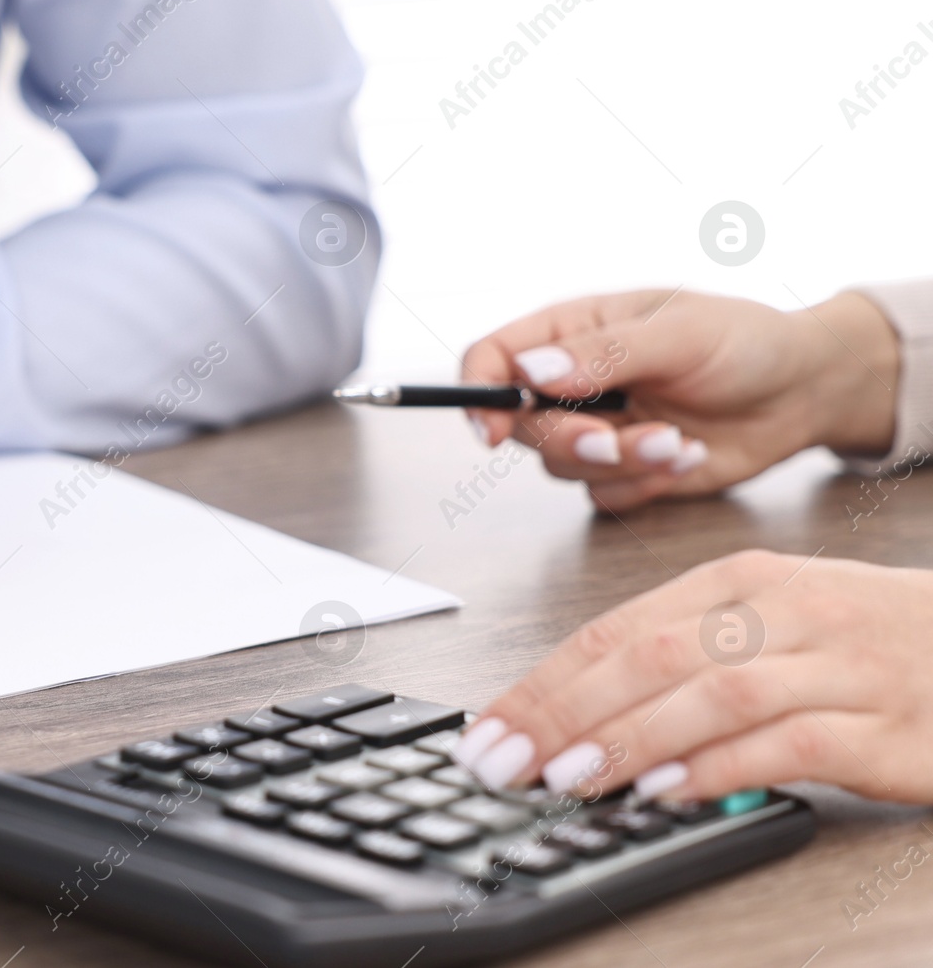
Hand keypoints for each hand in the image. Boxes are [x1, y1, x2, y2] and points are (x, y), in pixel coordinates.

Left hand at [451, 550, 932, 804]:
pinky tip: (667, 791)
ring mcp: (835, 666)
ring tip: (567, 776)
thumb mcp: (769, 621)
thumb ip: (682, 655)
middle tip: (505, 759)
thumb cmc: (867, 639)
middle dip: (563, 711)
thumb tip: (579, 711)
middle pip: (650, 656)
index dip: (544, 680)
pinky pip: (786, 743)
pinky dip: (718, 768)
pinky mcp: (881, 727)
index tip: (489, 726)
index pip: (617, 629)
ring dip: (628, 739)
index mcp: (740, 580)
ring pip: (711, 695)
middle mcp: (782, 612)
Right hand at [459, 290, 900, 510]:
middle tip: (616, 438)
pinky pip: (603, 496)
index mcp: (572, 331)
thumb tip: (530, 370)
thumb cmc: (745, 343)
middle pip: (522, 424)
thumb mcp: (678, 334)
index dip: (478, 392)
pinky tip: (688, 455)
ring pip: (562, 467)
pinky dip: (645, 485)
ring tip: (678, 440)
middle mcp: (573, 382)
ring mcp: (596, 427)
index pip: (492, 356)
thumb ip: (603, 353)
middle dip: (572, 439)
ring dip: (622, 462)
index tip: (492, 430)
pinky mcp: (623, 470)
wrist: (803, 393)